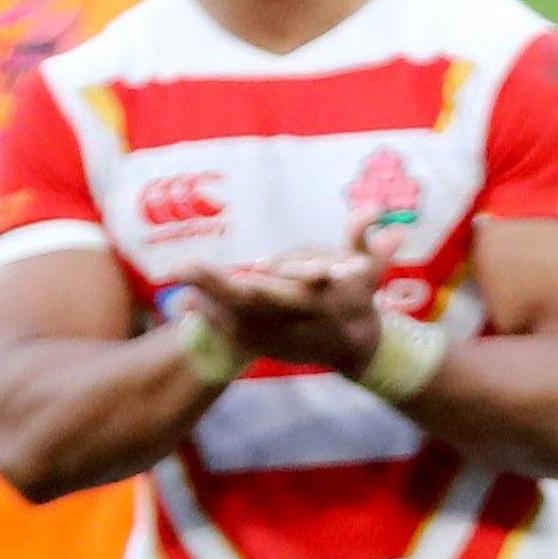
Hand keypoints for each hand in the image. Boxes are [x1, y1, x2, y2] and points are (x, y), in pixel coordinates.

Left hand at [187, 212, 388, 373]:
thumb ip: (363, 237)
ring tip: (182, 274)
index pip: (304, 283)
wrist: (355, 349)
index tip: (258, 267)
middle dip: (221, 285)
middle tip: (187, 266)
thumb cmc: (358, 299)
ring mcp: (278, 334)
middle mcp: (298, 318)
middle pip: (257, 301)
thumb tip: (375, 209)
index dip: (286, 275)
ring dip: (207, 295)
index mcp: (325, 296)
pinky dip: (210, 316)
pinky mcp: (264, 345)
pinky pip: (231, 332)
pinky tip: (189, 301)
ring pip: (237, 316)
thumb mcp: (369, 268)